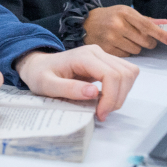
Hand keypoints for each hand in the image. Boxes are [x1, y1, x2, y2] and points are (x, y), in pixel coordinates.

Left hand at [15, 45, 138, 121]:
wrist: (38, 65)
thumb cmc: (40, 75)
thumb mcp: (47, 85)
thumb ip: (68, 88)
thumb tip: (94, 92)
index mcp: (83, 56)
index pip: (111, 75)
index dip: (111, 98)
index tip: (100, 114)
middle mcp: (96, 52)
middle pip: (124, 74)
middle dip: (117, 98)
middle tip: (101, 113)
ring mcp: (102, 55)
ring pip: (129, 73)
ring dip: (122, 94)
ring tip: (104, 106)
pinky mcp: (105, 62)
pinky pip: (125, 73)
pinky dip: (122, 88)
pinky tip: (107, 98)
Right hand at [82, 5, 166, 56]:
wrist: (84, 23)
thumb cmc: (108, 17)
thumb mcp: (125, 12)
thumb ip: (146, 19)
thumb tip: (165, 23)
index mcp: (124, 13)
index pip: (148, 25)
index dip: (161, 34)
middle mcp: (117, 25)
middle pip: (145, 41)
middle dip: (148, 42)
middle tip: (142, 38)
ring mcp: (111, 38)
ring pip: (136, 50)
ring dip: (136, 47)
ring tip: (126, 40)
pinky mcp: (106, 49)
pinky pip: (126, 56)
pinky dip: (126, 52)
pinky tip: (119, 45)